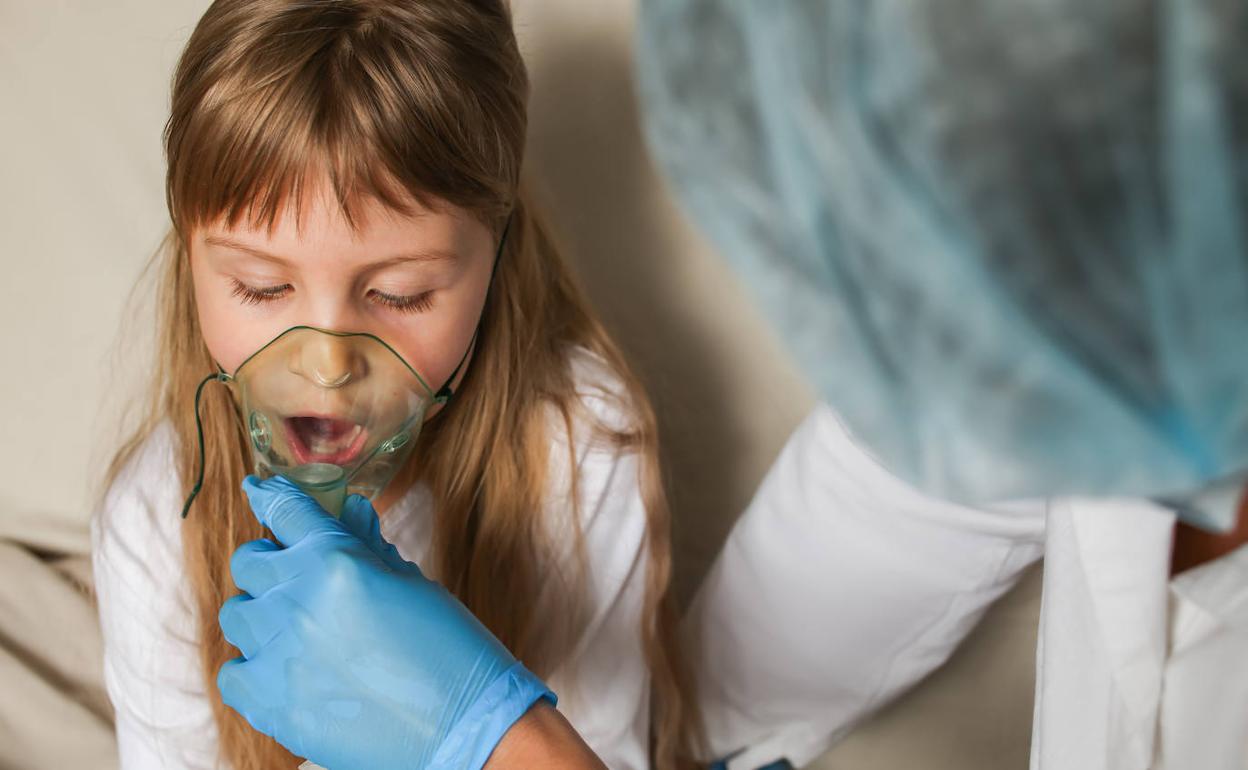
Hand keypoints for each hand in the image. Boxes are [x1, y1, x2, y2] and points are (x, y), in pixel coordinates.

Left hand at [218, 475, 554, 769]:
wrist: (464, 727)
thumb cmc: (451, 650)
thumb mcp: (414, 585)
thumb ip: (368, 546)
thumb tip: (347, 511)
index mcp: (336, 563)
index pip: (285, 511)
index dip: (272, 496)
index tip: (262, 492)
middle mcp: (297, 603)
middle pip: (250, 562)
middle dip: (272, 559)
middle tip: (297, 572)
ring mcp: (279, 657)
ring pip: (236, 615)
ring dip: (261, 612)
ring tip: (294, 626)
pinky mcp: (273, 706)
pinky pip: (232, 673)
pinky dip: (251, 665)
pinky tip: (284, 666)